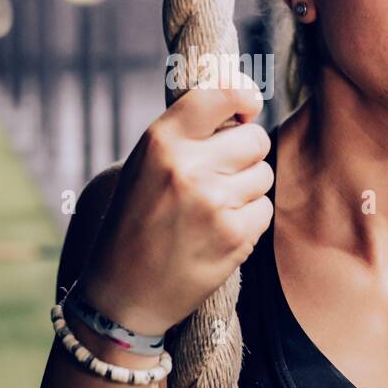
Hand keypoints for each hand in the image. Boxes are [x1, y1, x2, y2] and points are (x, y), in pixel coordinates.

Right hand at [79, 75, 272, 334]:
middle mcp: (187, 165)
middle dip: (246, 154)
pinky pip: (264, 210)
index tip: (248, 106)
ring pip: (264, 175)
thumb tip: (242, 104)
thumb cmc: (135, 222)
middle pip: (256, 138)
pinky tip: (218, 233)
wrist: (124, 293)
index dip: (243, 96)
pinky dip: (248, 221)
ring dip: (247, 190)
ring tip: (212, 209)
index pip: (220, 94)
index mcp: (161, 140)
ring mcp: (213, 201)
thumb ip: (187, 134)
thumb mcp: (144, 165)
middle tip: (222, 175)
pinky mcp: (234, 235)